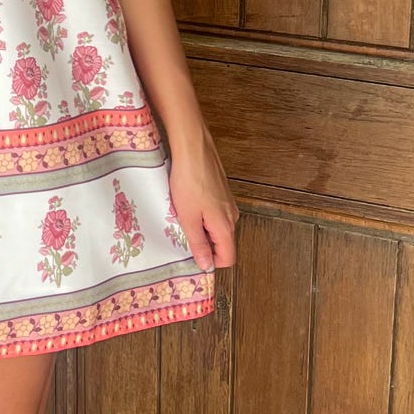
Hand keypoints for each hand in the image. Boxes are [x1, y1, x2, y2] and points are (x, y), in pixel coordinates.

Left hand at [167, 122, 237, 273]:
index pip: (228, 258)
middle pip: (222, 243)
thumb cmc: (189, 181)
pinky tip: (186, 203)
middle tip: (181, 234)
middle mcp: (232, 216)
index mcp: (225, 226)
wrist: (193, 148)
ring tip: (182, 216)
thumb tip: (206, 265)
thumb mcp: (188, 218)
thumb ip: (198, 243)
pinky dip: (201, 214)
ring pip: (216, 227)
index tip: (191, 257)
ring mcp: (228, 203)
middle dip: (203, 244)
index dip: (210, 262)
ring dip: (200, 227)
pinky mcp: (221, 192)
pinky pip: (214, 213)